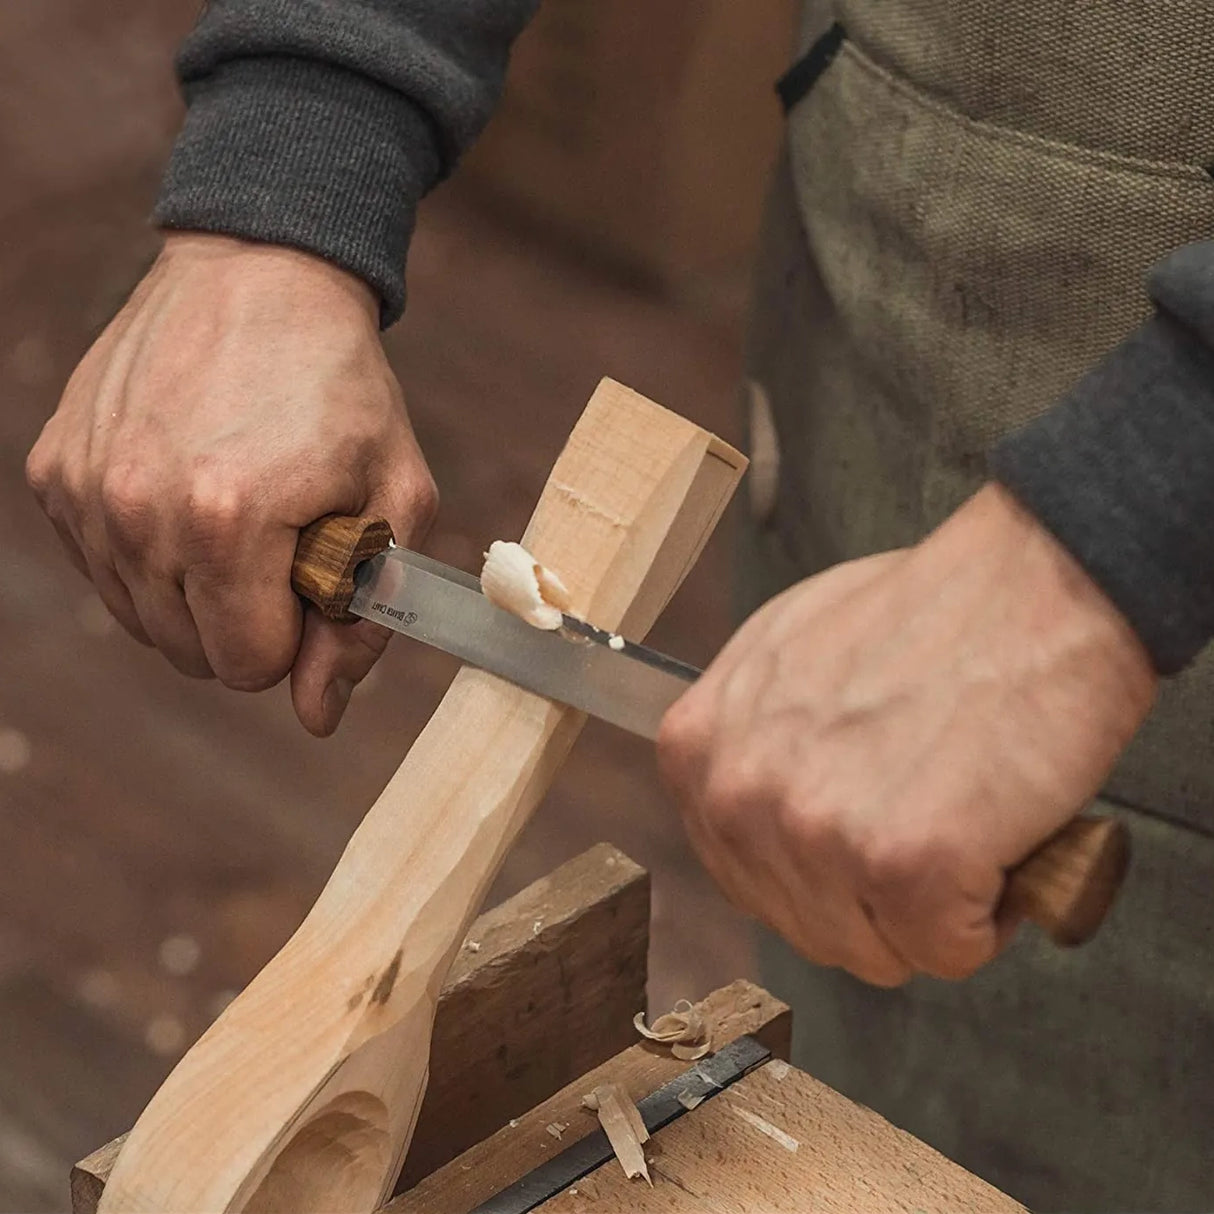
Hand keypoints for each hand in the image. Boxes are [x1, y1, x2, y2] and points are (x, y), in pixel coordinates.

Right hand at [26, 232, 436, 735]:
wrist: (262, 273)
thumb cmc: (341, 388)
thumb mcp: (395, 500)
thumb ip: (360, 623)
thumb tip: (316, 717)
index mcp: (226, 524)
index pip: (251, 666)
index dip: (297, 633)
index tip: (315, 572)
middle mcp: (135, 513)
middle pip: (193, 655)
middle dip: (249, 619)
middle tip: (283, 539)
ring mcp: (83, 492)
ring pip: (144, 623)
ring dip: (199, 592)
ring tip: (240, 510)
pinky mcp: (53, 472)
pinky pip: (105, 570)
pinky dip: (152, 554)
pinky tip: (188, 489)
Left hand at [658, 484, 1155, 985]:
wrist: (1033, 584)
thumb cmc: (927, 612)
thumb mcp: (782, 651)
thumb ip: (747, 736)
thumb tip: (753, 802)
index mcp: (699, 750)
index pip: (742, 876)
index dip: (820, 867)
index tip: (870, 826)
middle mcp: (741, 796)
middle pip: (808, 923)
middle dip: (877, 895)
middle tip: (931, 812)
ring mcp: (818, 834)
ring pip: (875, 951)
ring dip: (932, 908)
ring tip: (963, 814)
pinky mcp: (906, 869)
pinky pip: (948, 951)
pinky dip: (990, 914)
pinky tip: (998, 836)